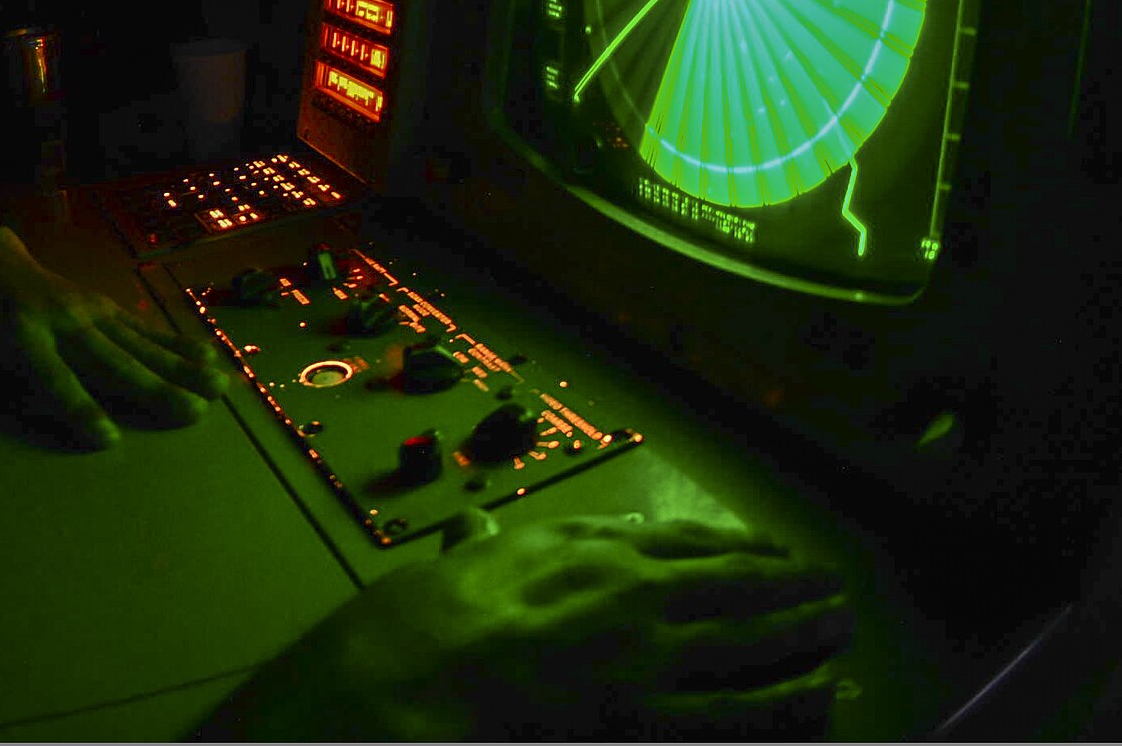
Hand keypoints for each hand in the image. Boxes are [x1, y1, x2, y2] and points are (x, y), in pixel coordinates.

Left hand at [0, 227, 227, 447]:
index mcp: (22, 334)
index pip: (54, 378)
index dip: (80, 408)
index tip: (108, 438)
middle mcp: (63, 322)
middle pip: (112, 361)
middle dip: (153, 388)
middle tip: (191, 412)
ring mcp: (88, 311)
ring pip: (140, 344)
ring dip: (182, 367)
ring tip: (218, 388)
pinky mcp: (104, 307)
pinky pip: (145, 330)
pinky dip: (179, 345)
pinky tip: (211, 359)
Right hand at [201, 511, 852, 740]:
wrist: (413, 685)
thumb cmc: (423, 625)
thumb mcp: (455, 565)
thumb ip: (482, 545)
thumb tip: (479, 527)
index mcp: (587, 550)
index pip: (684, 540)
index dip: (736, 547)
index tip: (766, 550)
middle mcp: (635, 595)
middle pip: (736, 585)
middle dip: (790, 586)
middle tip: (831, 588)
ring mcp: (652, 662)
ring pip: (754, 644)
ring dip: (805, 635)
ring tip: (838, 631)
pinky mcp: (653, 723)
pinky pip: (743, 714)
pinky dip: (789, 703)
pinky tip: (819, 697)